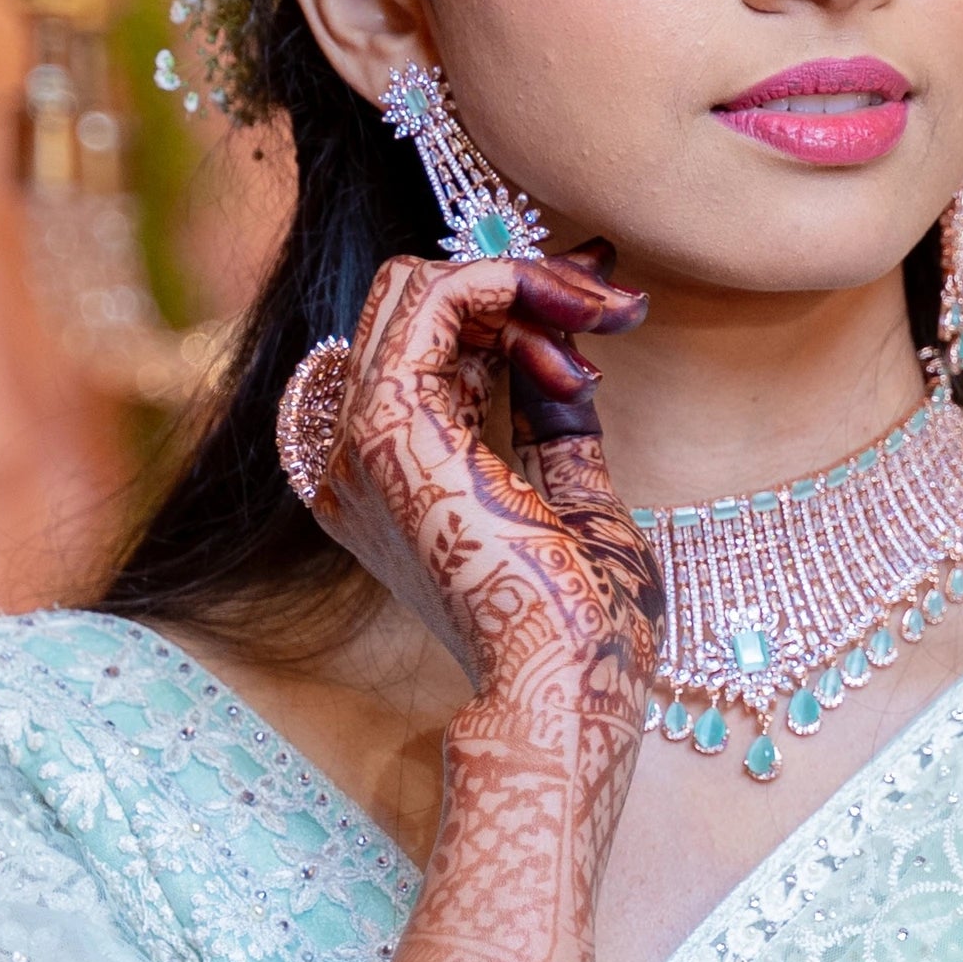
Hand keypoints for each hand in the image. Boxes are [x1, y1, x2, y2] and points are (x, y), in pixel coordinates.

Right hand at [311, 252, 662, 757]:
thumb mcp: (575, 503)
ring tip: (605, 323)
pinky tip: (577, 325)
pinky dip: (511, 282)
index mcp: (389, 478)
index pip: (424, 346)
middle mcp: (353, 455)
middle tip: (609, 304)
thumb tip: (566, 359)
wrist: (567, 678)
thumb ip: (556, 429)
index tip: (597, 307)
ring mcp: (360, 439)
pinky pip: (433, 297)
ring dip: (527, 283)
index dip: (510, 304)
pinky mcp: (389, 425)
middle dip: (522, 284)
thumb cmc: (581, 623)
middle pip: (411, 305)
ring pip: (416, 287)